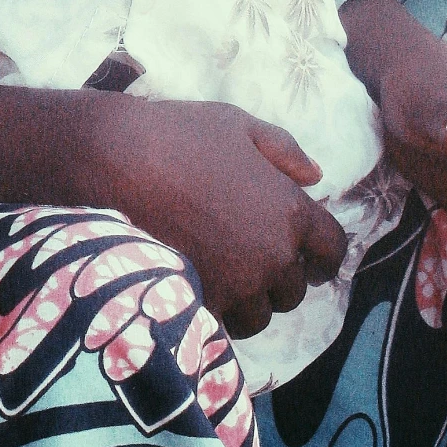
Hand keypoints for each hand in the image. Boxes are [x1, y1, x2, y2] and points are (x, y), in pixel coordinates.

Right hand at [0, 87, 347, 338]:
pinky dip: (215, 309)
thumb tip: (315, 177)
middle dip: (278, 274)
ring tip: (220, 272)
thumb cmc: (177, 134)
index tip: (306, 249)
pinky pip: (221, 322)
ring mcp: (235, 287)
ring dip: (248, 299)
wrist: (113, 163)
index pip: (333, 250)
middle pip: (295, 289)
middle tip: (248, 251)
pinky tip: (195, 280)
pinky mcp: (199, 305)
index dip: (321, 250)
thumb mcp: (237, 124)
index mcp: (290, 211)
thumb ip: (284, 150)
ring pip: (258, 315)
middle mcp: (271, 257)